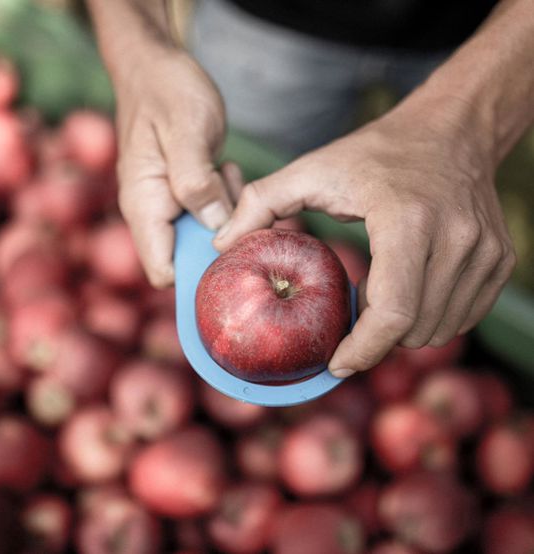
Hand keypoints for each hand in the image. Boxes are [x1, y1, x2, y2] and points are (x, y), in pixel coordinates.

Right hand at [114, 44, 242, 286]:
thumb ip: (197, 182)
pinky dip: (226, 203)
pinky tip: (225, 171)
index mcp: (144, 206)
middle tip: (233, 198)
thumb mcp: (187, 130)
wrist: (156, 67)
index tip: (231, 248)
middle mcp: (153, 213)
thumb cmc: (166, 91)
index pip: (164, 271)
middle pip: (189, 260)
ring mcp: (168, 206)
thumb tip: (215, 227)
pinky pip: (210, 217)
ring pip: (204, 239)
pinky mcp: (184, 196)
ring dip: (226, 217)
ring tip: (226, 174)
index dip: (198, 274)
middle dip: (220, 240)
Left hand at [214, 93, 515, 375]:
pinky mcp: (500, 260)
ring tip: (377, 310)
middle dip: (377, 343)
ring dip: (404, 333)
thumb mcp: (314, 169)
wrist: (451, 131)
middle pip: (416, 329)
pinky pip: (464, 316)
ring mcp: (485, 253)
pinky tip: (407, 297)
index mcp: (407, 221)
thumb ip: (262, 202)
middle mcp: (457, 240)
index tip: (336, 362)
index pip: (393, 312)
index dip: (362, 349)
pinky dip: (432, 320)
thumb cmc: (378, 152)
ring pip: (442, 329)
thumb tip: (222, 244)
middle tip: (347, 332)